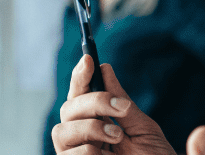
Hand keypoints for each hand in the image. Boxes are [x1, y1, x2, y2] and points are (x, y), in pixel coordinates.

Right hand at [51, 55, 176, 154]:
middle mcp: (81, 138)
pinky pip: (69, 154)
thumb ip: (123, 103)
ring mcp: (75, 154)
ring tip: (117, 138)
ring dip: (92, 128)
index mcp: (97, 123)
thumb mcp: (143, 128)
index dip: (81, 75)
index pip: (81, 94)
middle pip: (67, 108)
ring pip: (61, 130)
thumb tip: (106, 70)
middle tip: (122, 109)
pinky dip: (89, 151)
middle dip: (93, 102)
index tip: (90, 60)